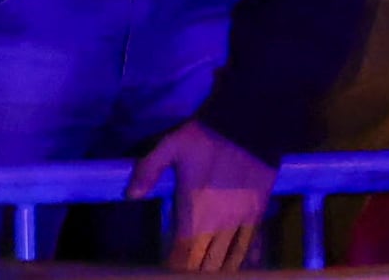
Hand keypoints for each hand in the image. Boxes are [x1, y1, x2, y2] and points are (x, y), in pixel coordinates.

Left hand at [129, 119, 275, 270]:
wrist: (249, 123)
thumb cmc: (207, 137)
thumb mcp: (171, 145)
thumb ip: (149, 170)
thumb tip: (131, 195)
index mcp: (194, 213)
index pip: (182, 255)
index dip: (173, 266)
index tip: (168, 267)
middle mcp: (217, 225)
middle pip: (205, 265)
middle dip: (194, 270)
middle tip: (185, 269)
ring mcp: (240, 222)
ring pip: (229, 261)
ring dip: (217, 269)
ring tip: (208, 271)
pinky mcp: (256, 214)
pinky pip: (251, 245)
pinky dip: (244, 259)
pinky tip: (238, 266)